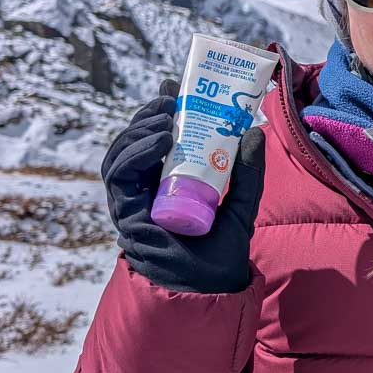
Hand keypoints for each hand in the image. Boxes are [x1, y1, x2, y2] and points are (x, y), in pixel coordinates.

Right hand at [100, 79, 264, 293]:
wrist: (210, 287)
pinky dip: (134, 153)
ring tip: (165, 116)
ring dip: (139, 129)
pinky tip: (158, 141)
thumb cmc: (222, 249)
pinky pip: (119, 176)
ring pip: (121, 154)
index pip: (157, 138)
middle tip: (170, 97)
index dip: (161, 110)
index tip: (174, 86)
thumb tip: (254, 130)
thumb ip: (248, 170)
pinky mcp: (126, 212)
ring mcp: (133, 200)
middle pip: (135, 141)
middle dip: (148, 114)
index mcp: (167, 180)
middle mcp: (146, 188)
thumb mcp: (242, 201)